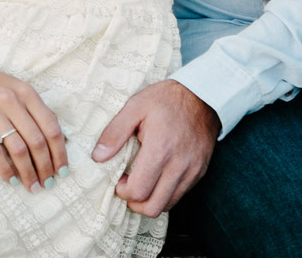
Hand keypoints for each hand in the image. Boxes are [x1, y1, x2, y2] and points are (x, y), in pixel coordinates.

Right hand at [0, 55, 68, 192]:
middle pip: (37, 141)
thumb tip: (57, 141)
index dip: (59, 152)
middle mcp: (13, 101)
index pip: (51, 127)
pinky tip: (11, 180)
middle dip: (45, 167)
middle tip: (48, 184)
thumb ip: (35, 110)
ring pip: (18, 148)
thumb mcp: (18, 89)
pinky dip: (4, 169)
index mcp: (28, 94)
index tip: (62, 171)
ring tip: (32, 187)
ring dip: (28, 172)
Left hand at [93, 80, 219, 216]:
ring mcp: (192, 171)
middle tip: (128, 186)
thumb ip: (115, 132)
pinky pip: (180, 195)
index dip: (123, 191)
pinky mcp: (200, 172)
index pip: (138, 191)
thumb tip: (98, 157)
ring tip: (143, 182)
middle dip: (135, 203)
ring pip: (167, 205)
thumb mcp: (136, 106)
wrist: (203, 95)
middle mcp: (178, 165)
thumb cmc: (167, 99)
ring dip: (150, 200)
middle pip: (153, 207)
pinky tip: (158, 177)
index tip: (119, 179)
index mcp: (160, 149)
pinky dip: (165, 193)